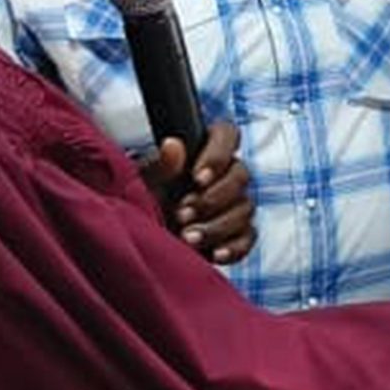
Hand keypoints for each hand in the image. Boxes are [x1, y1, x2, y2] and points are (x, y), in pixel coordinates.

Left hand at [138, 121, 255, 263]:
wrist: (142, 241)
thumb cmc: (142, 204)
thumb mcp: (142, 185)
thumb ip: (160, 167)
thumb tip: (173, 145)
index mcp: (202, 152)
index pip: (226, 135)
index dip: (218, 154)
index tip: (198, 178)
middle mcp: (224, 175)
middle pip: (240, 175)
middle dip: (213, 198)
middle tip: (182, 213)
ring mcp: (234, 205)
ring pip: (244, 209)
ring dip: (216, 225)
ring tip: (187, 237)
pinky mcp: (237, 234)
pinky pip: (247, 238)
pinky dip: (232, 247)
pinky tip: (214, 254)